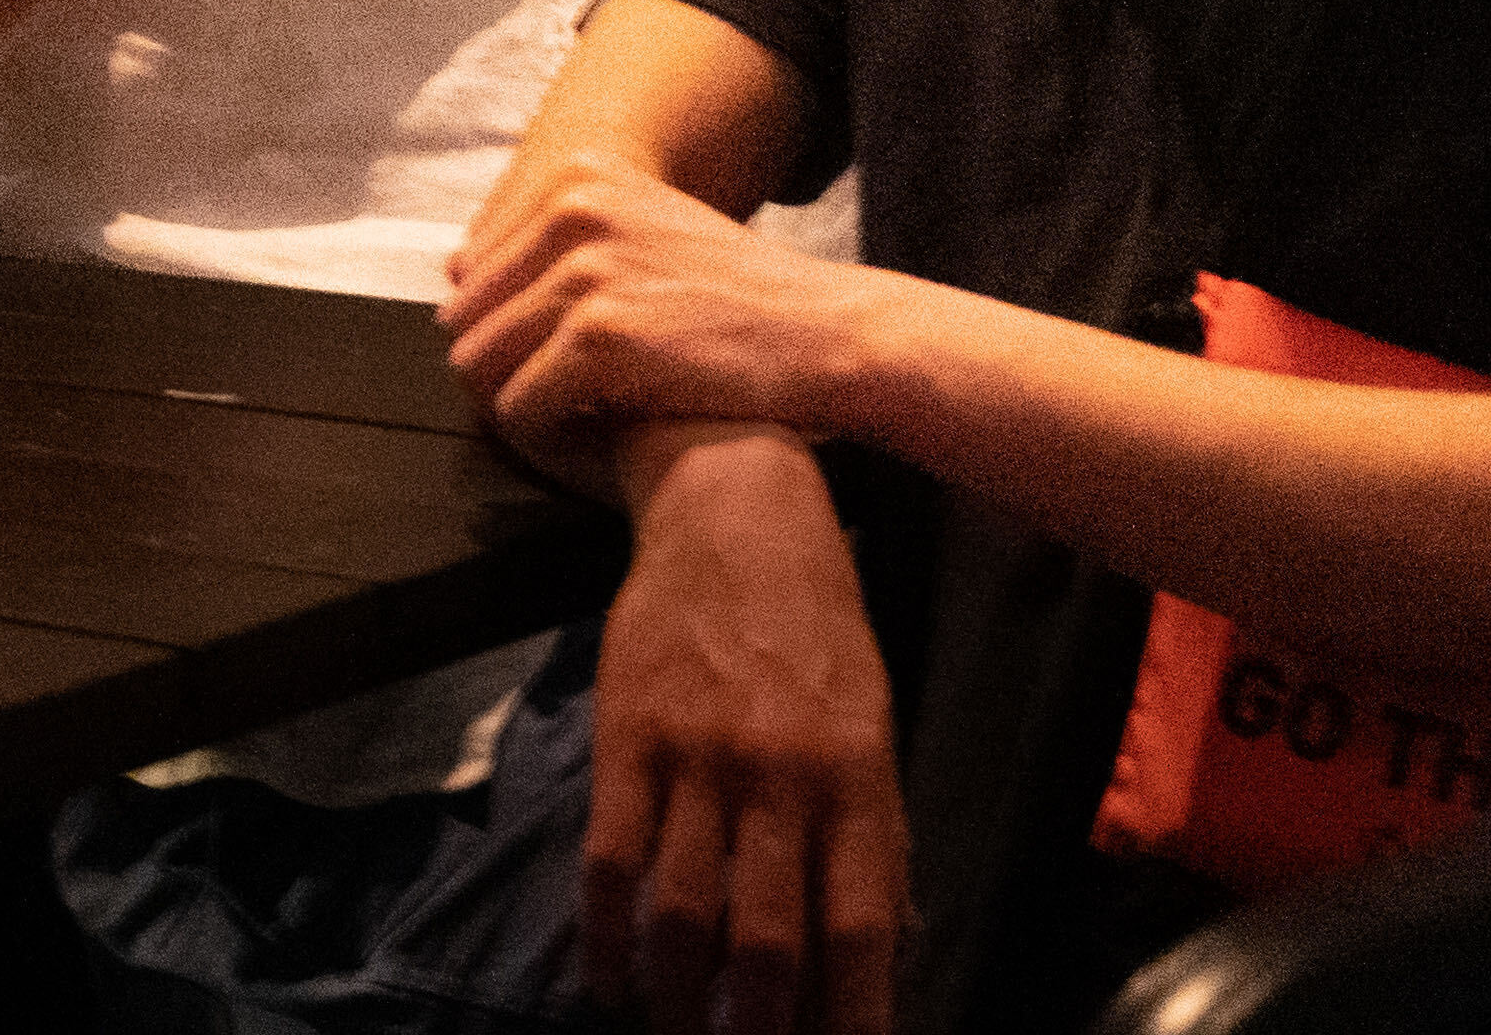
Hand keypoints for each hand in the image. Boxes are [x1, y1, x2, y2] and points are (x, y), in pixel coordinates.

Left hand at [449, 162, 883, 449]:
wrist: (820, 334)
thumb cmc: (734, 296)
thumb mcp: (644, 229)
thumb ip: (557, 241)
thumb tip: (452, 270)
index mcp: (576, 175)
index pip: (471, 269)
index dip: (505, 329)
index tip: (557, 357)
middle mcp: (572, 209)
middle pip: (467, 321)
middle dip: (505, 372)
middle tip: (566, 402)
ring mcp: (584, 271)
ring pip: (482, 370)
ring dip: (522, 408)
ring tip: (578, 421)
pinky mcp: (597, 338)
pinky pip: (518, 410)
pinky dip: (546, 440)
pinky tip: (594, 439)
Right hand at [584, 426, 900, 1034]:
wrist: (733, 507)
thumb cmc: (815, 622)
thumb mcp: (870, 715)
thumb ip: (873, 830)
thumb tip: (884, 942)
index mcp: (857, 774)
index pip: (862, 926)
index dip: (855, 1015)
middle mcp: (782, 775)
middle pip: (769, 942)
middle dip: (759, 1030)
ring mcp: (699, 757)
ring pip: (684, 915)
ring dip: (677, 999)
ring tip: (674, 1034)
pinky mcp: (628, 737)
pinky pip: (610, 863)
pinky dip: (605, 939)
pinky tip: (609, 981)